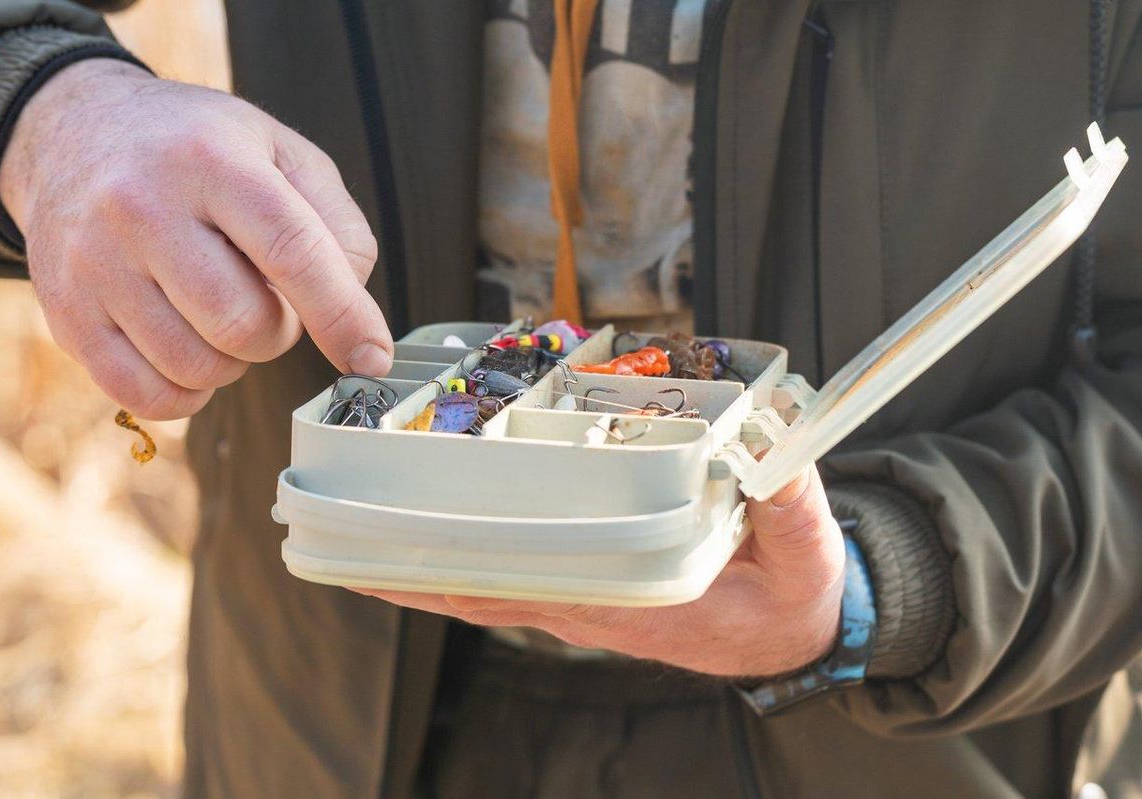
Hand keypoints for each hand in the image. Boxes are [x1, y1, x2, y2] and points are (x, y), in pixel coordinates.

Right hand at [0, 59, 391, 418]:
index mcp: (211, 159)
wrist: (75, 131)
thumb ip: (337, 226)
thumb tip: (353, 319)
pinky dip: (187, 392)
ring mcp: (94, 262)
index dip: (342, 316)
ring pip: (198, 366)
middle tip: (264, 298)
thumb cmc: (199, 152)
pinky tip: (190, 349)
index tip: (371, 357)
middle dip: (278, 330)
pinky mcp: (65, 311)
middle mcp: (142, 205)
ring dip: (232, 360)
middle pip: (244, 324)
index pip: (292, 252)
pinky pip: (146, 394)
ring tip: (219, 310)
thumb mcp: (280, 153)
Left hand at [355, 465, 845, 677]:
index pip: (526, 586)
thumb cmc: (791, 592)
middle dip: (408, 567)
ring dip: (423, 562)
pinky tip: (430, 536)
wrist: (797, 629)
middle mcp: (593, 603)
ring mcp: (587, 597)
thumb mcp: (805, 549)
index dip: (451, 573)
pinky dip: (465, 560)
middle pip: (484, 588)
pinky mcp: (593, 585)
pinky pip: (515, 575)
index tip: (386, 558)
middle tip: (336, 536)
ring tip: (356, 535)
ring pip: (489, 584)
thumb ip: (790, 499)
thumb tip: (773, 453)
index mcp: (633, 599)